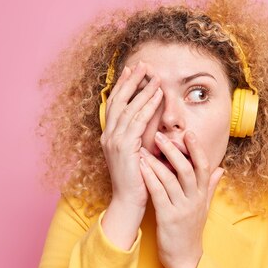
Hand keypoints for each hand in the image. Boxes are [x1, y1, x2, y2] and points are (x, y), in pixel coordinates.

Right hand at [100, 61, 161, 210]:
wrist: (128, 202)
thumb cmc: (137, 181)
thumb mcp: (137, 154)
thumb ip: (141, 137)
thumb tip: (151, 121)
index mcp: (110, 137)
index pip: (115, 105)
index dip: (124, 86)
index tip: (133, 70)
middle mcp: (109, 136)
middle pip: (118, 101)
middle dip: (131, 81)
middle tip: (143, 65)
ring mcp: (114, 141)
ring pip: (129, 108)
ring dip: (142, 89)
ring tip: (154, 75)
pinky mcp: (124, 148)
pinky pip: (138, 121)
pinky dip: (148, 105)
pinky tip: (158, 95)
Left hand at [138, 130, 223, 267]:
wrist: (185, 258)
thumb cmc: (191, 230)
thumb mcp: (204, 207)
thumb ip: (210, 186)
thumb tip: (220, 168)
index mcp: (202, 194)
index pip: (203, 166)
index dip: (197, 149)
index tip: (188, 133)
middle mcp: (194, 199)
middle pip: (187, 169)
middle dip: (174, 150)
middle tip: (160, 135)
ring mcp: (182, 209)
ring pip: (171, 179)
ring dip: (157, 162)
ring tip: (144, 148)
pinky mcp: (168, 218)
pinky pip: (159, 194)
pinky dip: (150, 178)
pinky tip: (141, 168)